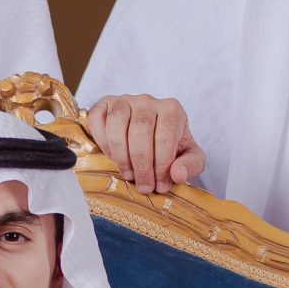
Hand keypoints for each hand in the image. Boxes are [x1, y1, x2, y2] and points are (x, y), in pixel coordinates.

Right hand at [85, 95, 205, 194]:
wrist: (149, 137)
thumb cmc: (171, 147)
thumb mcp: (189, 158)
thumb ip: (191, 166)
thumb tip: (177, 174)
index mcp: (172, 109)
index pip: (165, 136)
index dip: (161, 165)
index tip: (160, 186)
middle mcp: (148, 100)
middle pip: (140, 131)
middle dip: (142, 165)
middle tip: (144, 186)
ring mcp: (124, 100)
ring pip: (117, 125)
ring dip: (121, 155)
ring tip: (129, 174)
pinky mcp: (104, 104)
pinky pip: (97, 119)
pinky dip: (102, 140)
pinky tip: (112, 157)